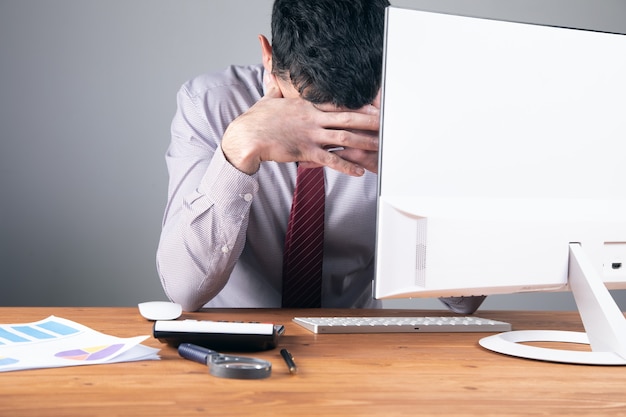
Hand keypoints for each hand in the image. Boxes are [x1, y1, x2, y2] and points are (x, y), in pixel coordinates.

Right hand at [221, 74, 379, 175]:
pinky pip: (330, 160)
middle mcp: (313, 119)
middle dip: (370, 122)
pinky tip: (359, 172)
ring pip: (345, 139)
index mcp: (307, 106)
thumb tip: (272, 71)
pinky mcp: (306, 152)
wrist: (246, 136)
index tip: (374, 107)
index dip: (358, 106)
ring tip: (380, 148)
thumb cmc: (256, 119)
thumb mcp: (268, 97)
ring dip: (364, 143)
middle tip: (388, 124)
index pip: (338, 104)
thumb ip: (275, 85)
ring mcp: (311, 136)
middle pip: (348, 119)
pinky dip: (346, 166)